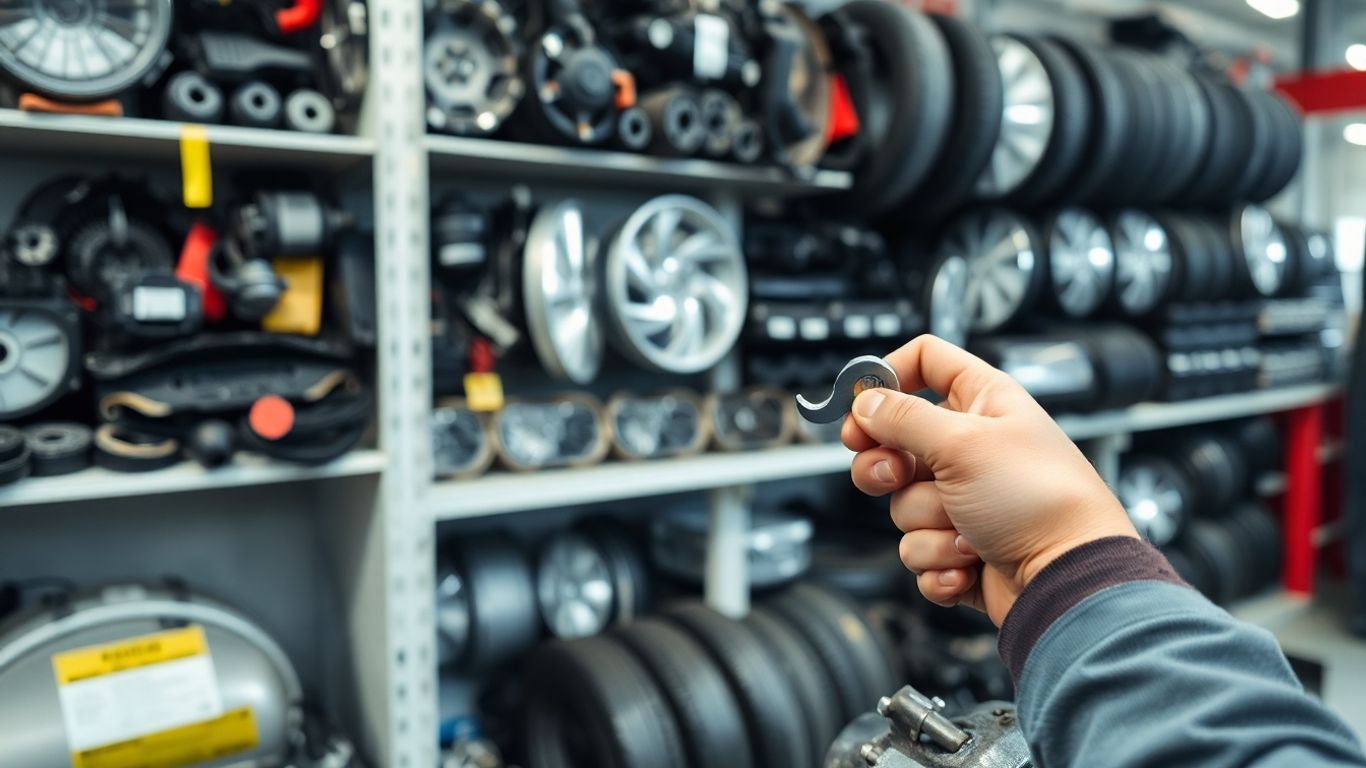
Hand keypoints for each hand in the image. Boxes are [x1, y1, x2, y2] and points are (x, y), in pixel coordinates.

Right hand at [842, 335, 1136, 625]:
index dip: (887, 378)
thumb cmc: (1039, 501)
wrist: (1071, 579)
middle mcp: (972, 448)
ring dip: (929, 525)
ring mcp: (965, 500)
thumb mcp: (963, 443)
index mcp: (982, 403)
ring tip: (968, 531)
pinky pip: (917, 551)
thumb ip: (904, 418)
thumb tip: (867, 404)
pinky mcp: (960, 548)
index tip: (860, 408)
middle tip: (896, 476)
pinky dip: (938, 563)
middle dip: (886, 468)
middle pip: (894, 443)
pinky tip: (969, 563)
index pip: (926, 362)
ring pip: (902, 505)